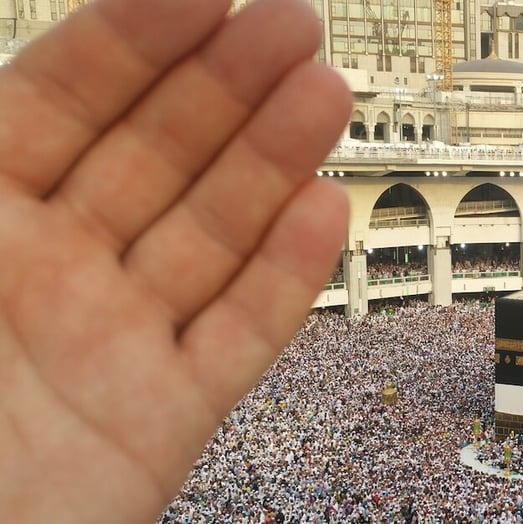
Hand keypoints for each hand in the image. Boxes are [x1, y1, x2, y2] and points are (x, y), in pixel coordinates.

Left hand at [0, 0, 349, 520]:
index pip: (60, 102)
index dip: (135, 41)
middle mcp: (48, 271)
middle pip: (158, 155)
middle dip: (229, 84)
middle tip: (293, 30)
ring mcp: (113, 341)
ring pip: (212, 233)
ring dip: (274, 162)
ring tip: (325, 98)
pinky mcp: (163, 416)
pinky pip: (238, 336)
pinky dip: (287, 278)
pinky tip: (324, 214)